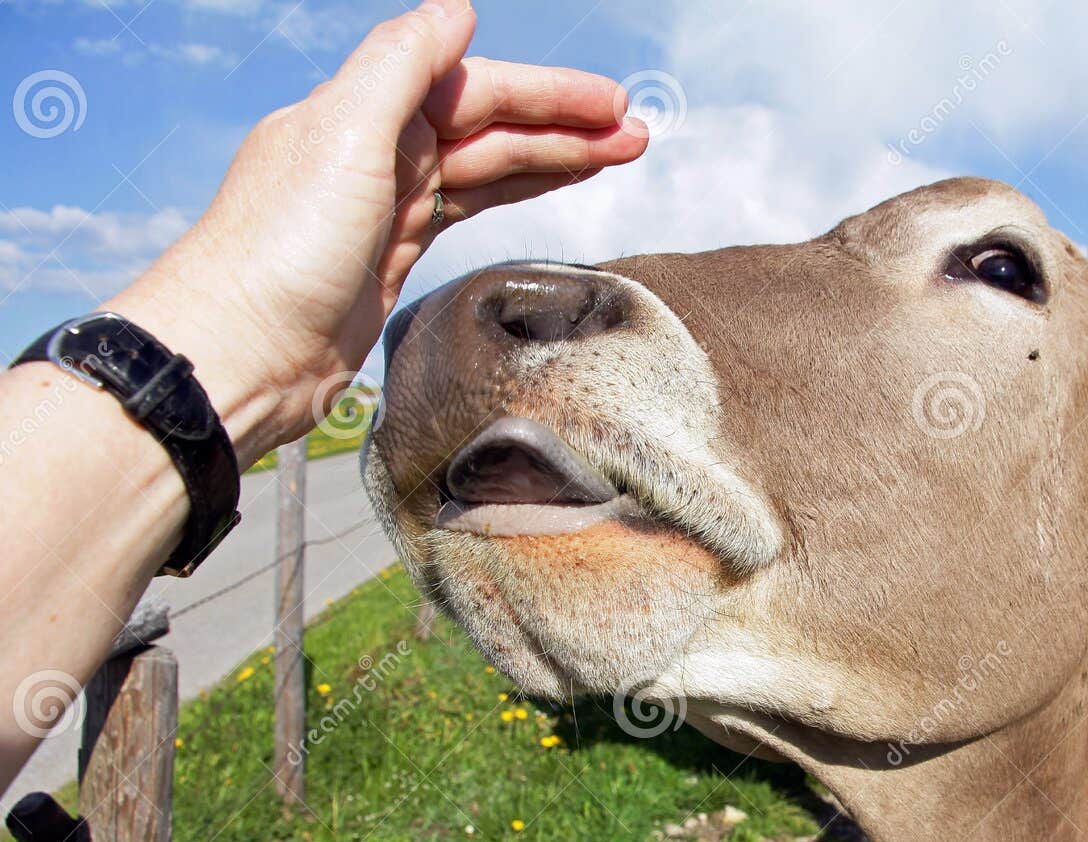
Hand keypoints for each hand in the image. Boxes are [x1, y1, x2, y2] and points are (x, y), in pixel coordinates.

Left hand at [105, 0, 646, 465]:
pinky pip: (469, 207)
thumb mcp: (342, 133)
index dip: (548, 94)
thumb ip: (400, 63)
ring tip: (616, 157)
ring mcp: (386, 203)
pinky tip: (546, 184)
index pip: (476, 87)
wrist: (242, 350)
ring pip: (488, 167)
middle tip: (634, 136)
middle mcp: (377, 149)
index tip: (611, 104)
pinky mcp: (392, 255)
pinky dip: (514, 192)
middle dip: (565, 126)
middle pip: (490, 125)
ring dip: (553, 158)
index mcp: (365, 111)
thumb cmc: (281, 248)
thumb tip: (456, 10)